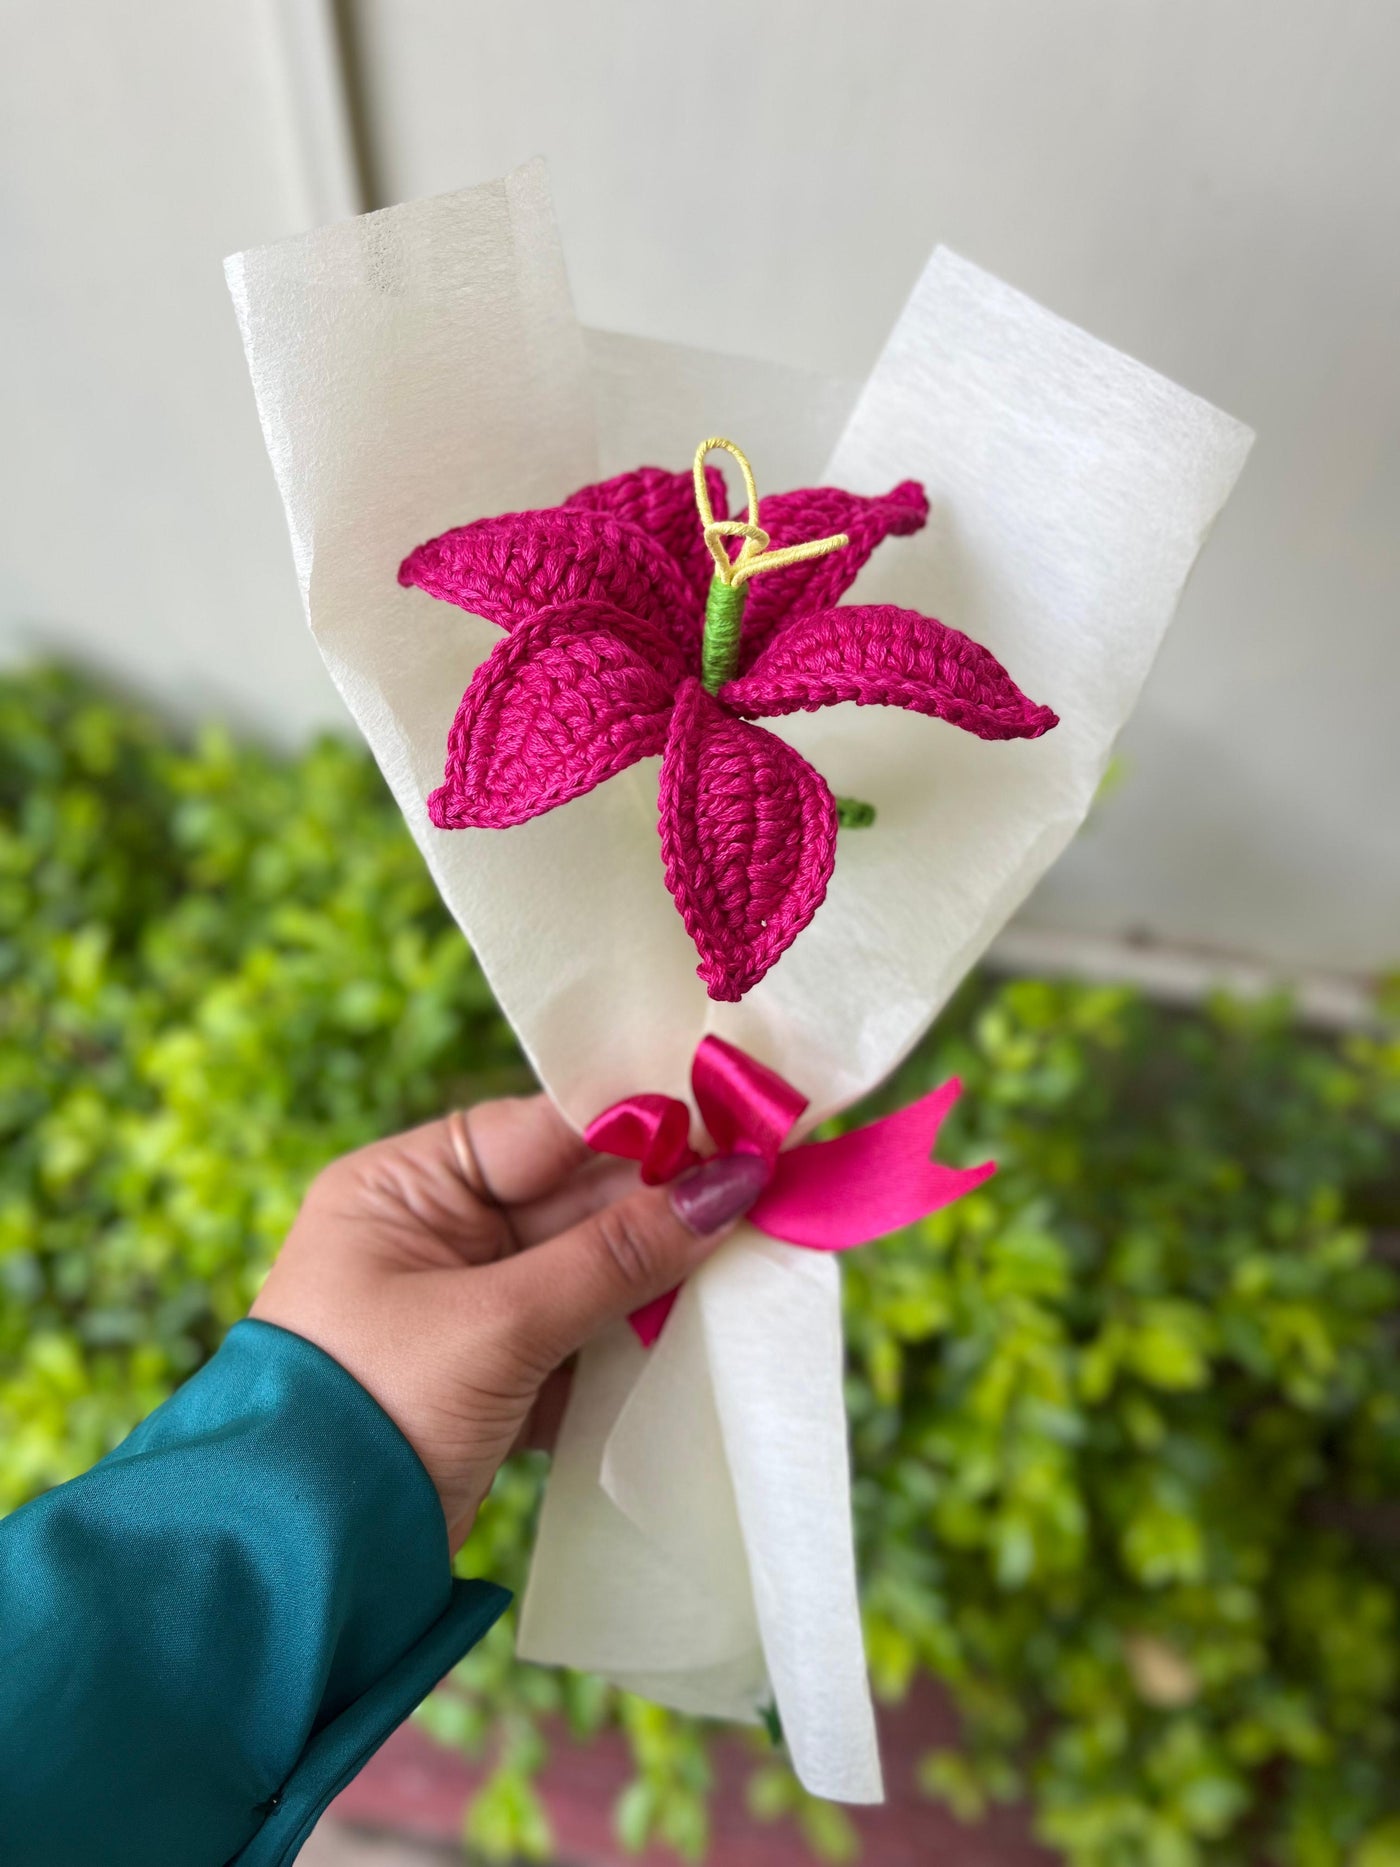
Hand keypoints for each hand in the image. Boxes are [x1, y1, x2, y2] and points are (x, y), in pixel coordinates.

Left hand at [250, 1096, 766, 1547]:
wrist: (297, 1565)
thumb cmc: (374, 1407)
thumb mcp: (499, 1323)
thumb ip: (617, 1255)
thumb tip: (728, 1186)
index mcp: (403, 1186)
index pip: (542, 1131)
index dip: (640, 1129)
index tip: (734, 1126)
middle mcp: (430, 1233)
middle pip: (573, 1201)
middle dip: (663, 1207)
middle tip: (765, 1196)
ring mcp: (461, 1308)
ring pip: (586, 1272)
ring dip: (657, 1278)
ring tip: (750, 1260)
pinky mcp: (490, 1378)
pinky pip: (579, 1336)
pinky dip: (630, 1342)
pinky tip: (698, 1333)